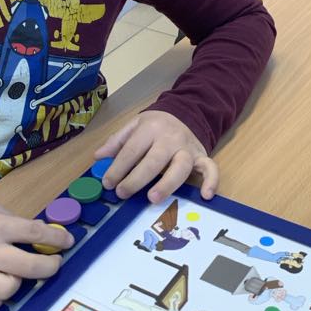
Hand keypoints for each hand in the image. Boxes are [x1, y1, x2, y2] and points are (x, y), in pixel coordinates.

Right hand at [0, 196, 72, 310]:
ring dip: (16, 285)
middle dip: (50, 267)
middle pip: (29, 267)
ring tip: (13, 277)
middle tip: (52, 265)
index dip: (57, 239)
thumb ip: (10, 218)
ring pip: (7, 290)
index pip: (36, 234)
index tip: (66, 242)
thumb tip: (37, 233)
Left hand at [94, 110, 218, 203]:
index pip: (132, 149)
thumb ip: (117, 141)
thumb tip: (98, 157)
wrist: (187, 112)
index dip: (118, 167)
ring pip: (180, 167)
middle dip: (137, 178)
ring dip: (167, 184)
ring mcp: (187, 148)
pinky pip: (210, 168)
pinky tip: (206, 195)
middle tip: (123, 193)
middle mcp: (170, 138)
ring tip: (153, 198)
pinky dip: (211, 181)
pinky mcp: (202, 156)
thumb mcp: (135, 125)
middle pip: (154, 160)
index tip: (107, 183)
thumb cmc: (157, 124)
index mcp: (150, 128)